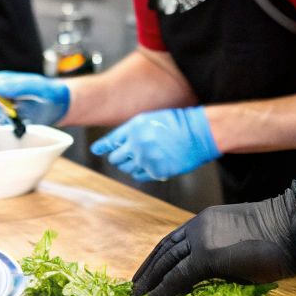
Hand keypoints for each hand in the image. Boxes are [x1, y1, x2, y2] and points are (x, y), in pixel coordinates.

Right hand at [0, 71, 69, 125]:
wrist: (59, 106)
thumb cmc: (49, 91)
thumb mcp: (37, 86)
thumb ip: (16, 85)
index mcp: (2, 80)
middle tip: (8, 119)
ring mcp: (1, 107)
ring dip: (2, 121)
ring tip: (19, 120)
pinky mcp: (6, 120)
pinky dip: (8, 127)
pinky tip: (20, 124)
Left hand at [90, 107, 219, 181]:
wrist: (198, 133)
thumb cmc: (176, 123)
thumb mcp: (149, 119)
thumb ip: (131, 130)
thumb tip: (116, 142)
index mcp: (134, 129)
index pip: (111, 141)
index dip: (102, 146)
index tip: (97, 149)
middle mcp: (137, 145)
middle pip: (115, 158)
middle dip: (118, 157)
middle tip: (123, 155)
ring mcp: (146, 160)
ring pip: (126, 168)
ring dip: (129, 165)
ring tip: (140, 158)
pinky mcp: (156, 172)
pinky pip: (140, 176)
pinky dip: (141, 172)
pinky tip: (148, 165)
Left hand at [131, 182, 295, 295]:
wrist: (292, 229)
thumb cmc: (279, 236)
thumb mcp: (242, 238)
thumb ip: (222, 251)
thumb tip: (213, 273)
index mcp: (207, 219)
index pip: (174, 240)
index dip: (158, 257)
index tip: (148, 271)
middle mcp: (199, 226)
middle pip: (164, 249)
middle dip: (148, 270)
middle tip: (136, 287)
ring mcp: (202, 240)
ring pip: (167, 262)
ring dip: (150, 281)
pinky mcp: (207, 257)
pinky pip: (178, 276)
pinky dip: (164, 289)